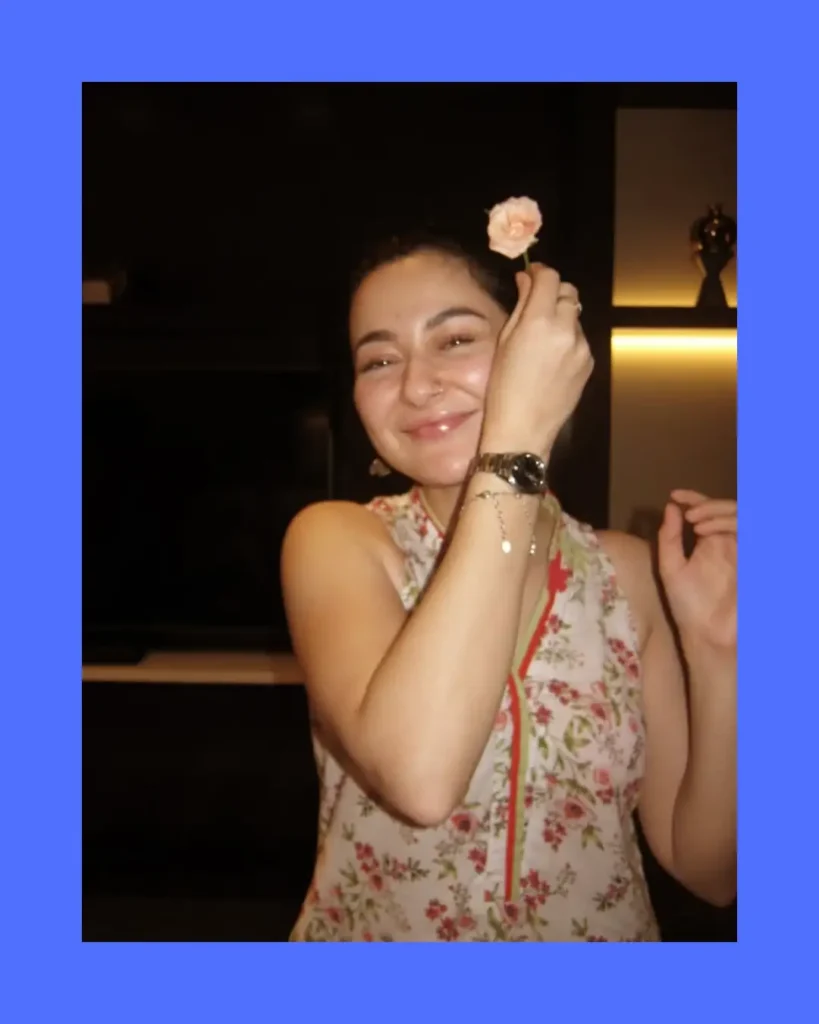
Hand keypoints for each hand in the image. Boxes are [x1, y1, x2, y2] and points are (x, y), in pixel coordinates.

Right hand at [481, 264, 592, 458]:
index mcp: (539, 322)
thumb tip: (527, 280)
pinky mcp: (589, 363)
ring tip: (541, 338)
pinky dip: (568, 339)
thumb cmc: (503, 389)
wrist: (523, 429)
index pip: (550, 278)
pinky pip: (580, 339)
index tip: (531, 276)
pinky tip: (551, 359)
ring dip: (561, 316)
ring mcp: (582, 347)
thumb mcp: (504, 343)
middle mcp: (566, 329)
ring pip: (575, 316)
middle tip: (536, 303)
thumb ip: (520, 307)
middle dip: (553, 291)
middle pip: (568, 292)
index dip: (540, 272)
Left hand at [657, 489, 736, 650]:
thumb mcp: (671, 568)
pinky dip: (733, 526)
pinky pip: (752, 534)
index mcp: (711, 542)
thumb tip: (672, 507)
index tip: (675, 494)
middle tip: (690, 515)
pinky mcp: (754, 562)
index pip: (708, 510)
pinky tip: (711, 533)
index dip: (695, 497)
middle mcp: (730, 543)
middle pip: (729, 509)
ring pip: (743, 516)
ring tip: (697, 523)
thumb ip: (670, 537)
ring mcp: (744, 551)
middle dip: (709, 504)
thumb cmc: (689, 607)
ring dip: (720, 513)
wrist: (707, 635)